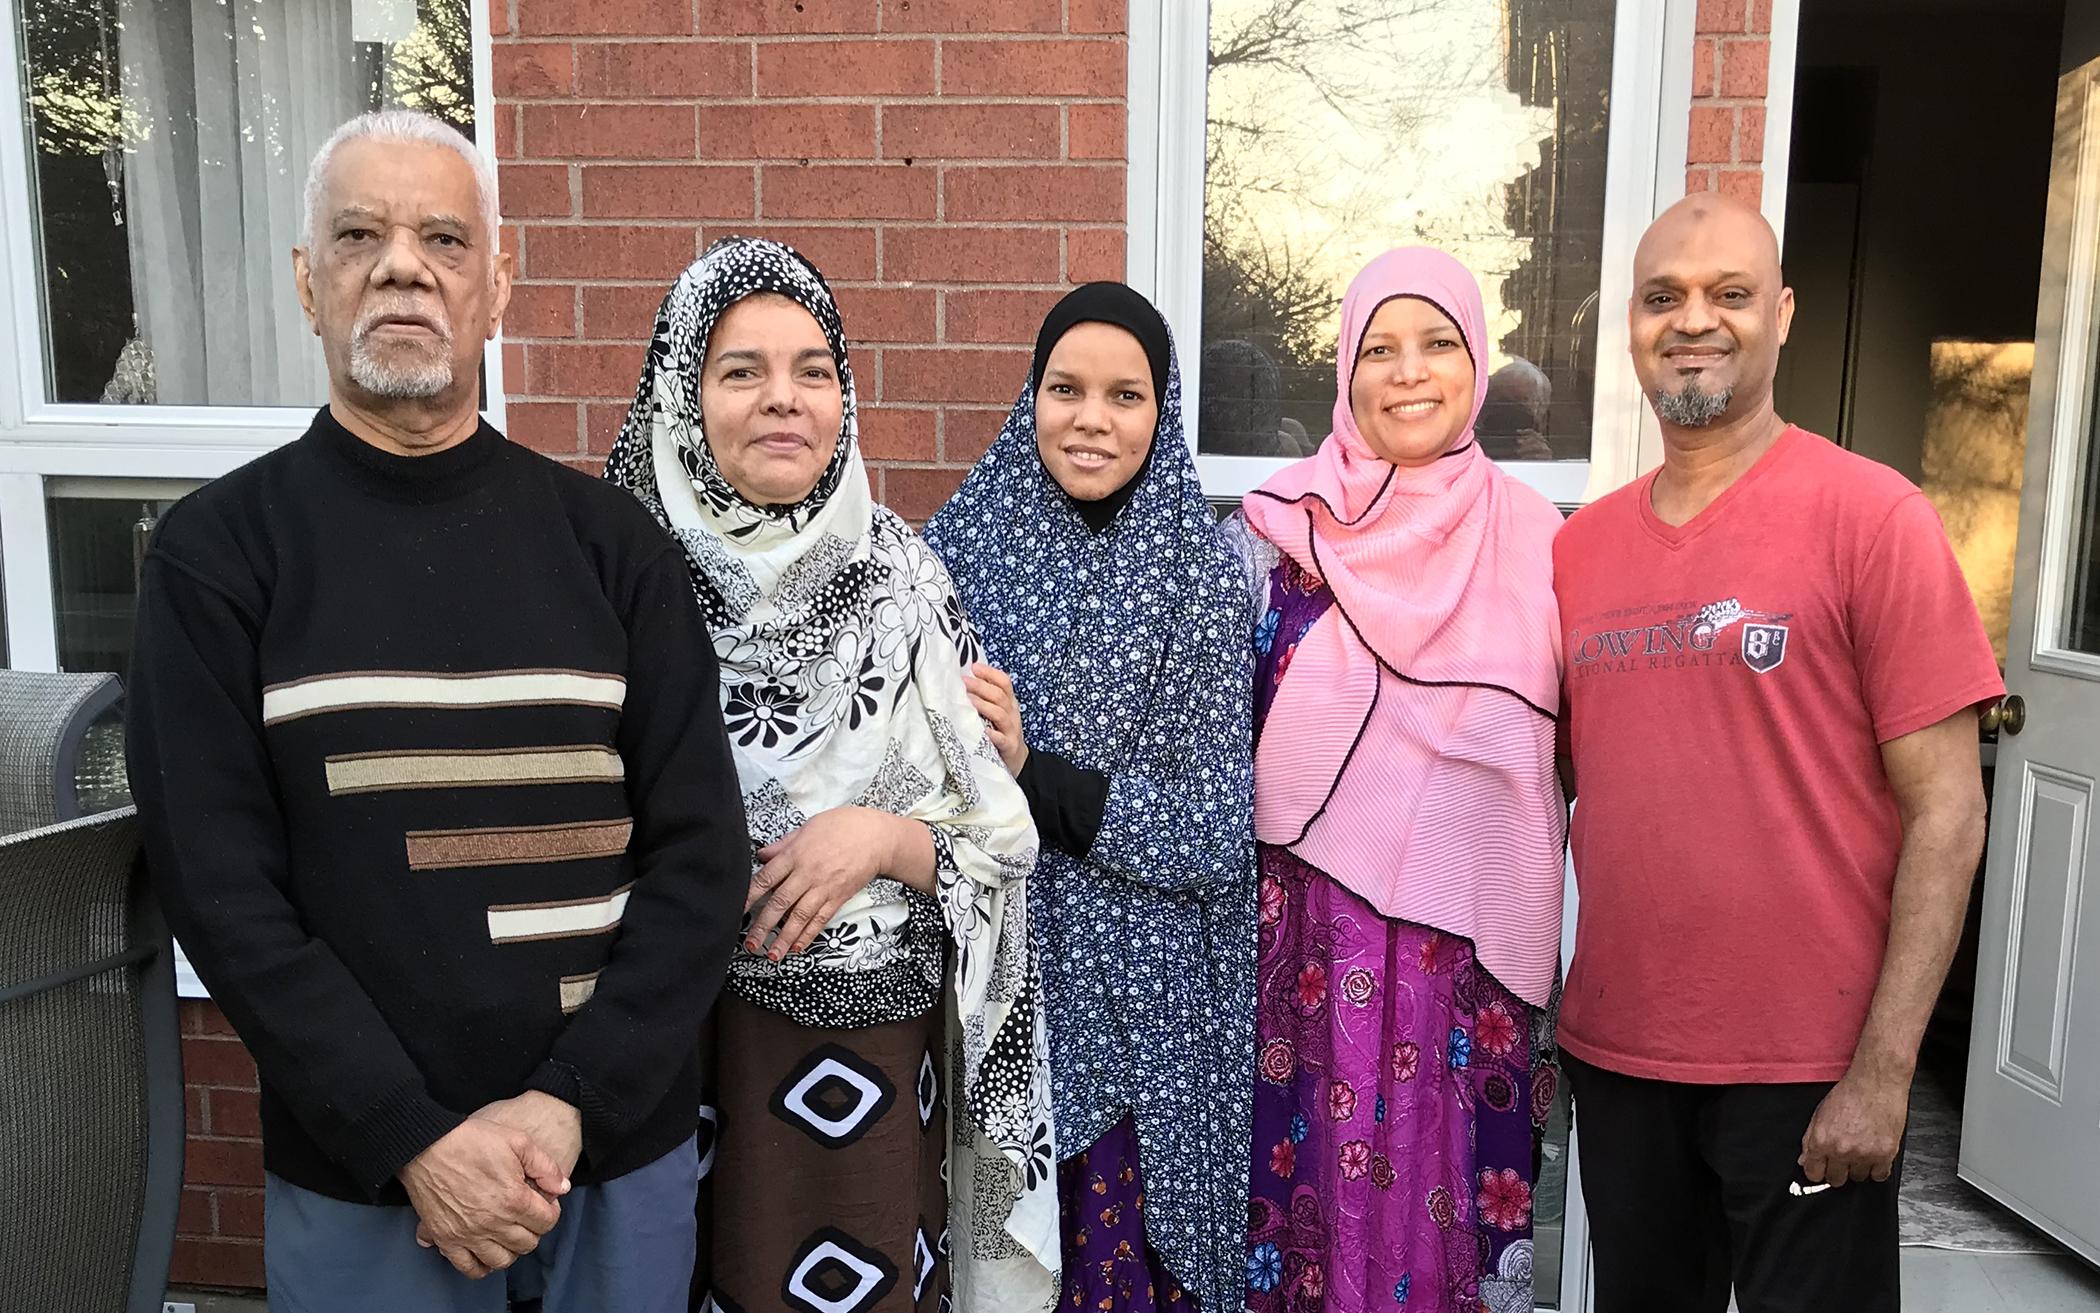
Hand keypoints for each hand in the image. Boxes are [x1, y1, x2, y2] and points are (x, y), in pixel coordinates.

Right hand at [399, 1118, 567, 1277]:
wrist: (426, 1144)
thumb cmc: (471, 1140)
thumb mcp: (518, 1140)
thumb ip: (545, 1166)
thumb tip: (562, 1187)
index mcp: (513, 1199)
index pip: (546, 1222)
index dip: (551, 1211)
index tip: (544, 1203)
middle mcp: (492, 1222)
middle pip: (527, 1243)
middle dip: (533, 1229)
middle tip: (527, 1215)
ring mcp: (467, 1234)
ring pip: (502, 1260)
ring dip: (511, 1249)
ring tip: (508, 1233)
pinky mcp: (446, 1239)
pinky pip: (469, 1268)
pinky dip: (481, 1265)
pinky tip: (485, 1250)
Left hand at [746, 807, 896, 957]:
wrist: (876, 837)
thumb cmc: (842, 826)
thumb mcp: (808, 827)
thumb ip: (783, 844)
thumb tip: (762, 855)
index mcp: (795, 855)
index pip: (766, 879)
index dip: (749, 897)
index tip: (736, 912)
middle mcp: (807, 874)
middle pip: (780, 903)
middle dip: (763, 926)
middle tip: (750, 943)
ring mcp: (824, 887)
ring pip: (800, 917)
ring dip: (784, 938)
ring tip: (772, 955)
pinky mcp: (838, 897)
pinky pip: (821, 919)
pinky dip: (809, 934)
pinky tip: (798, 947)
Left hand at [965, 663, 1027, 775]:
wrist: (1017, 759)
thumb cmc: (1001, 731)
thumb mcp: (998, 711)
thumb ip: (987, 697)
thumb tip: (966, 678)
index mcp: (1009, 702)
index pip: (1004, 682)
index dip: (990, 673)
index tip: (973, 667)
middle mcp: (1012, 713)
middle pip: (1000, 695)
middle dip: (981, 686)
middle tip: (964, 681)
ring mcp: (1011, 730)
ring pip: (1000, 714)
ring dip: (984, 706)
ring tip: (969, 700)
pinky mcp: (1008, 746)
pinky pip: (1001, 739)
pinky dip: (992, 734)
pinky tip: (983, 731)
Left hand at [1799, 1067, 1909, 1186]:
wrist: (1876, 1084)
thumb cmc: (1849, 1094)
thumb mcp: (1819, 1113)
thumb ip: (1810, 1140)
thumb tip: (1805, 1161)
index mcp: (1822, 1140)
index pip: (1813, 1173)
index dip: (1817, 1171)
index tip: (1822, 1168)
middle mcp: (1841, 1150)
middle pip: (1836, 1180)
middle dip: (1837, 1171)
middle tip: (1842, 1158)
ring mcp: (1864, 1155)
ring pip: (1858, 1178)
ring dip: (1858, 1168)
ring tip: (1860, 1150)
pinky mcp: (1885, 1154)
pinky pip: (1879, 1176)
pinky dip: (1877, 1168)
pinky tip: (1874, 1154)